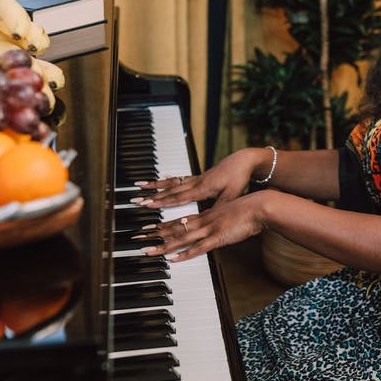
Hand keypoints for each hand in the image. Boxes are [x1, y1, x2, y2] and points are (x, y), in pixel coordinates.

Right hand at [132, 148, 265, 208]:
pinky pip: (179, 179)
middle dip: (152, 196)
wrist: (244, 161)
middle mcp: (196, 183)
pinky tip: (160, 180)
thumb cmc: (239, 178)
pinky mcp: (199, 177)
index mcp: (202, 189)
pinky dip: (167, 180)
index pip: (178, 198)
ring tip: (141, 186)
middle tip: (136, 200)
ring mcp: (196, 179)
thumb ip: (219, 207)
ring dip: (156, 186)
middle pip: (169, 191)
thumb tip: (207, 220)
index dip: (162, 202)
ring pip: (171, 183)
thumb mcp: (232, 196)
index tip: (147, 205)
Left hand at [138, 191, 267, 262]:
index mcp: (206, 214)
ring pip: (181, 238)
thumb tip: (214, 230)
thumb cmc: (249, 210)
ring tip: (148, 249)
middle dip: (155, 233)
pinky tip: (173, 259)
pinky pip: (198, 248)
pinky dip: (185, 253)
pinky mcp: (218, 237)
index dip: (163, 224)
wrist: (260, 205)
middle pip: (175, 228)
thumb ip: (220, 222)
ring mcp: (210, 229)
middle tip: (138, 236)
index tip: (148, 227)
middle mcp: (204, 220)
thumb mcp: (230, 214)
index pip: (179, 220)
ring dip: (163, 245)